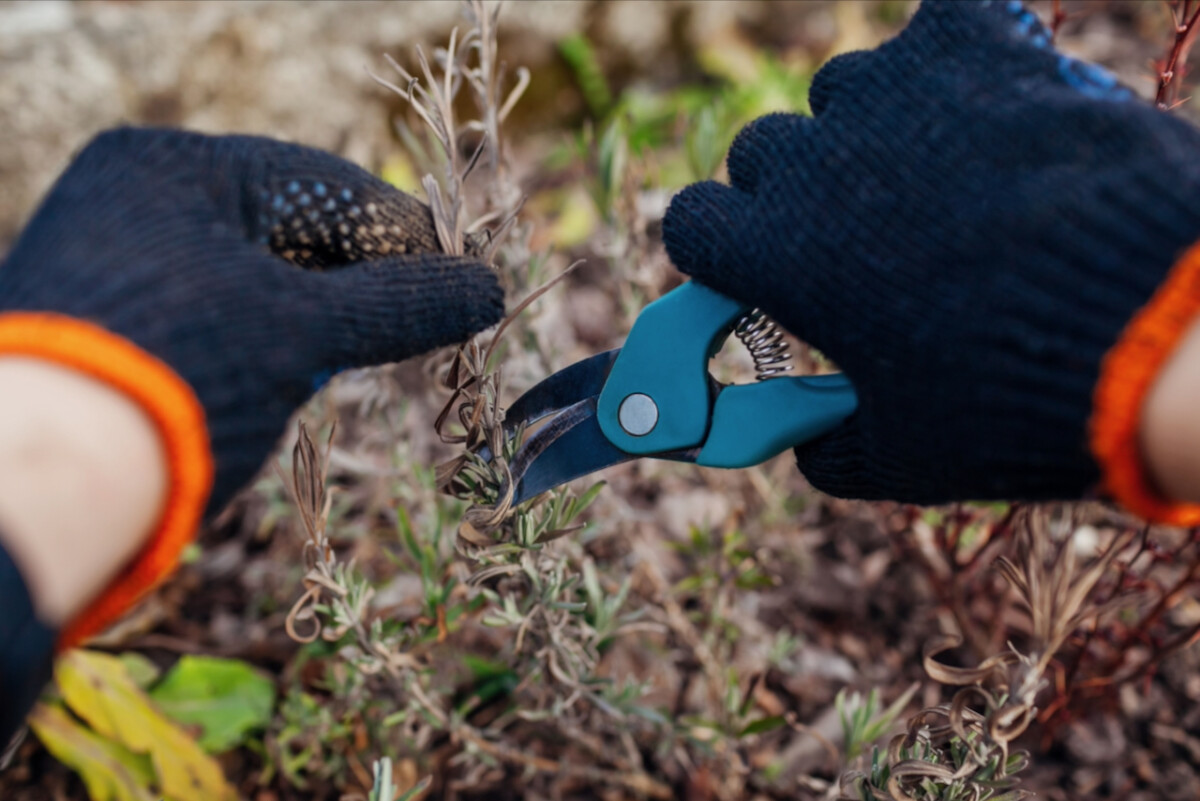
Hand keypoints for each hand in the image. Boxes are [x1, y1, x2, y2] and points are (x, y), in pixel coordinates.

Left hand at [0, 126, 503, 642]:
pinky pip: (209, 315)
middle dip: (351, 280)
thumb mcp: (302, 330)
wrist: (40, 483)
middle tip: (413, 326)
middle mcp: (131, 199)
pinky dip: (257, 342)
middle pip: (282, 230)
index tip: (458, 280)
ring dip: (307, 316)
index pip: (319, 184)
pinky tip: (282, 379)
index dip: (400, 234)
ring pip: (248, 277)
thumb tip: (490, 289)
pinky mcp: (108, 324)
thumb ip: (400, 303)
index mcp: (170, 167)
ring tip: (345, 361)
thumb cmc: (179, 376)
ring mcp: (113, 262)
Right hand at [663, 0, 1199, 513]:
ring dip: (871, 131)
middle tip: (859, 238)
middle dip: (795, 193)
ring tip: (941, 181)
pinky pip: (942, 23)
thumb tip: (809, 440)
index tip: (757, 270)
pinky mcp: (977, 51)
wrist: (1153, 334)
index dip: (723, 250)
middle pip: (763, 153)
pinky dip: (954, 55)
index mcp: (776, 252)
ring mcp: (894, 99)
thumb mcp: (900, 454)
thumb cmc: (1011, 402)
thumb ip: (828, 443)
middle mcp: (816, 163)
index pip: (692, 222)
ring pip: (844, 91)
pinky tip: (987, 100)